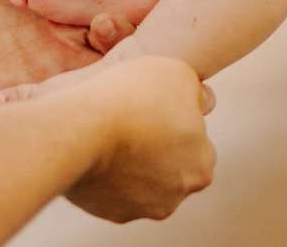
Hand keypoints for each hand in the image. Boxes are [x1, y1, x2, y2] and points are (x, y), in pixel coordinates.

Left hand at [0, 0, 134, 101]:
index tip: (113, 17)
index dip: (121, 29)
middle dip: (108, 63)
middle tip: (98, 35)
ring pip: (66, 95)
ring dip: (76, 91)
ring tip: (71, 70)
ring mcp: (28, 67)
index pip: (110, 32)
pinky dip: (31, 107)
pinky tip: (32, 90)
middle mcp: (56, 45)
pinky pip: (22, 109)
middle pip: (96, 69)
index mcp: (70, 12)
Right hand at [58, 57, 216, 222]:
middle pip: (171, 167)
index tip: (156, 108)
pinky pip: (114, 193)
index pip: (197, 144)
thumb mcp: (178, 74)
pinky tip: (96, 151)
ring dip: (133, 164)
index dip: (178, 122)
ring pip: (143, 183)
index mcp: (201, 166)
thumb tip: (203, 101)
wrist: (83, 128)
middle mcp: (177, 195)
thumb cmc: (134, 96)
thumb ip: (197, 93)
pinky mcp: (111, 213)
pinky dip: (108, 176)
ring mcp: (142, 208)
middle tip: (135, 121)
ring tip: (111, 134)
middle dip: (158, 149)